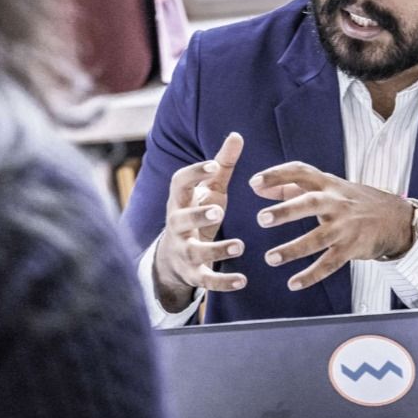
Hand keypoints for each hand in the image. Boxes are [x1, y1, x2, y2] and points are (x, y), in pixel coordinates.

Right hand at [152, 132, 246, 311]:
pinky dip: (223, 282)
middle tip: (219, 209)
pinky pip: (206, 281)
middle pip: (180, 220)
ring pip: (194, 251)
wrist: (174, 258)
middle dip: (197, 215)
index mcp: (181, 201)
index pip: (179, 184)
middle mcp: (177, 225)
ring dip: (216, 250)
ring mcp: (183, 250)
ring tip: (239, 246)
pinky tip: (243, 280)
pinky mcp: (193, 274)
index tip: (212, 165)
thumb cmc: (197, 213)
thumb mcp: (210, 190)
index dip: (194, 173)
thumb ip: (223, 164)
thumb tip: (236, 135)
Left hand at [249, 162, 413, 291]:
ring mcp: (345, 226)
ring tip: (271, 258)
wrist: (395, 218)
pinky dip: (311, 275)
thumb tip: (258, 187)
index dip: (277, 175)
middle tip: (261, 218)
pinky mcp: (352, 248)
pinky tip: (293, 283)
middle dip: (286, 210)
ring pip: (318, 238)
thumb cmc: (352, 201)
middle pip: (310, 203)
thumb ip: (291, 186)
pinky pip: (329, 264)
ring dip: (293, 249)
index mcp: (327, 184)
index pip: (301, 172)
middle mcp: (336, 202)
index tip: (254, 182)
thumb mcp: (328, 187)